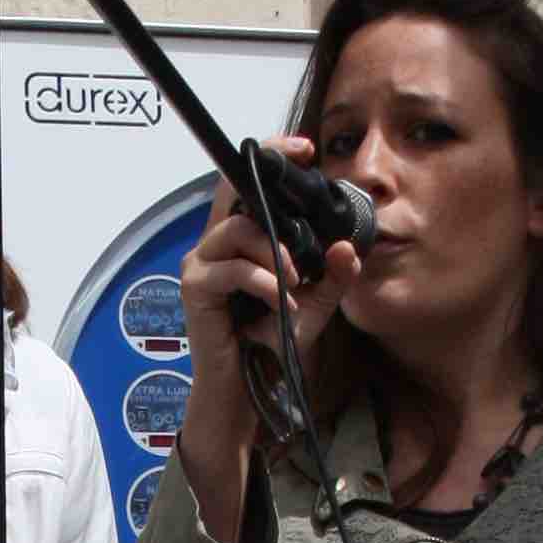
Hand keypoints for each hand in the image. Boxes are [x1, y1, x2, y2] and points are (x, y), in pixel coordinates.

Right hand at [171, 144, 359, 542]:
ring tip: (294, 281)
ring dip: (274, 252)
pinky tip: (280, 305)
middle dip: (272, 195)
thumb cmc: (270, 345)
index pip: (247, 183)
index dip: (271, 156)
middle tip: (305, 216)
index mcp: (240, 240)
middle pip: (234, 193)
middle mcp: (215, 245)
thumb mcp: (312, 306)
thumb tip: (347, 247)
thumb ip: (331, 277)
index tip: (305, 148)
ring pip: (237, 230)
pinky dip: (264, 283)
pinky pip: (232, 268)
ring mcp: (200, 264)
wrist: (245, 394)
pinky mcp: (195, 289)